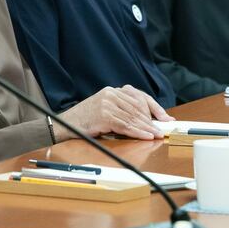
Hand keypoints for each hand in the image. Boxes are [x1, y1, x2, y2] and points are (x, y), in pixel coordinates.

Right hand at [57, 85, 173, 140]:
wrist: (63, 124)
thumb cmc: (84, 120)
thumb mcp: (104, 110)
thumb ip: (121, 110)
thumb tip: (144, 120)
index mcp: (112, 91)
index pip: (138, 97)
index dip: (154, 107)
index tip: (165, 117)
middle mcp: (111, 94)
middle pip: (138, 107)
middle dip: (152, 120)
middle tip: (162, 129)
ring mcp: (108, 103)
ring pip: (133, 117)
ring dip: (147, 128)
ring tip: (157, 135)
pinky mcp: (105, 115)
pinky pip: (126, 126)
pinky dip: (138, 132)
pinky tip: (146, 136)